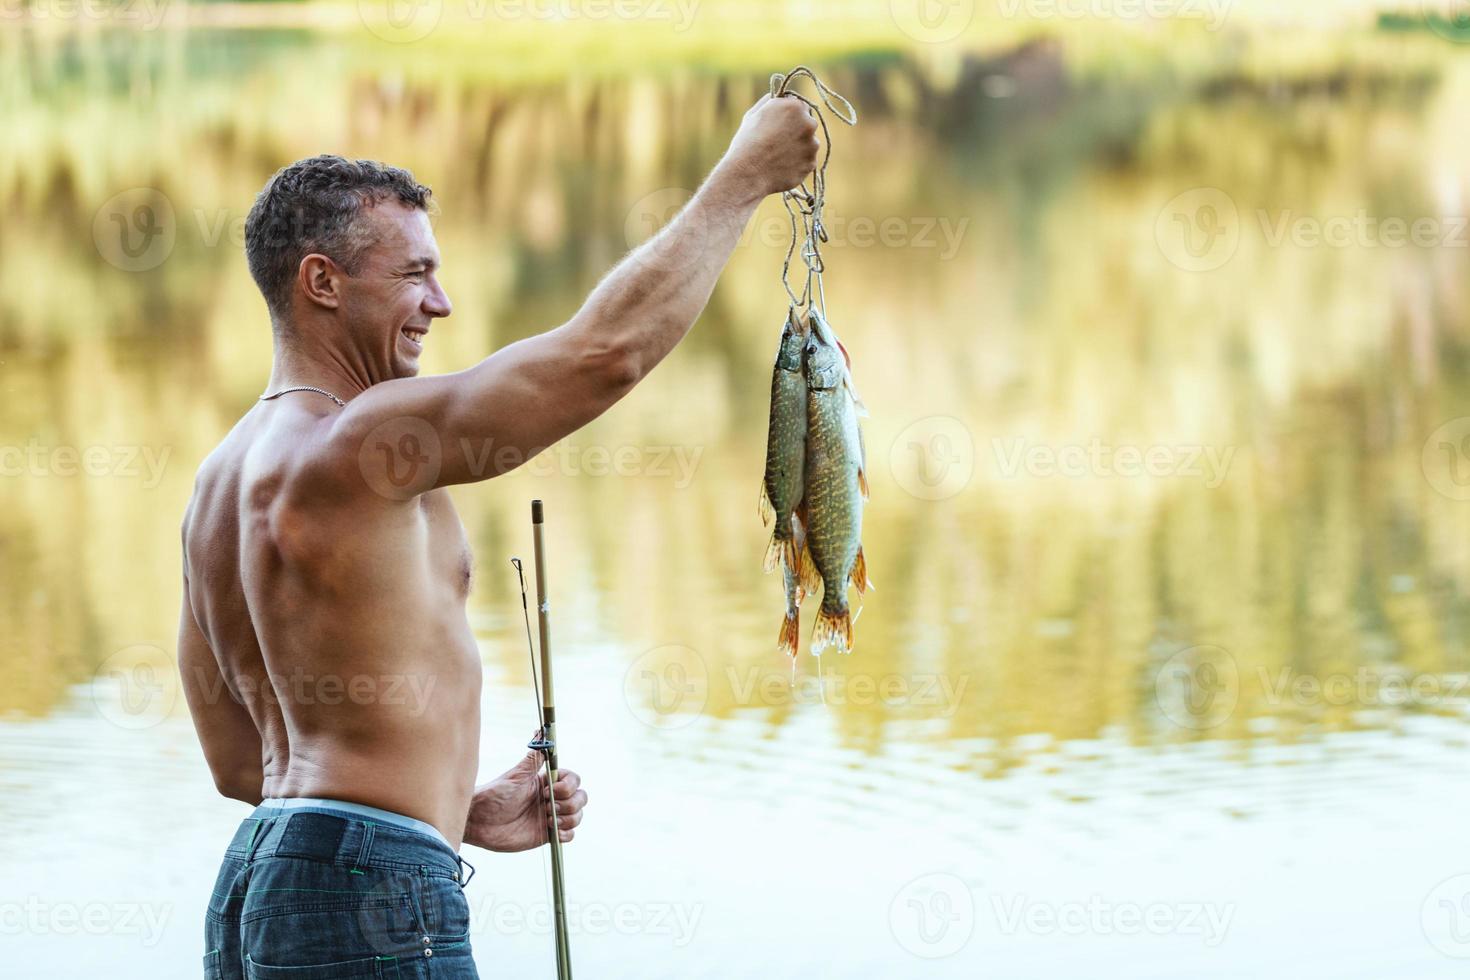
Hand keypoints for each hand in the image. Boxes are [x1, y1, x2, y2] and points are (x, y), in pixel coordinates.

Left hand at [462, 737, 587, 852]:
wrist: (480, 821)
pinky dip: (565, 833)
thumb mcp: (516, 774)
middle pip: (581, 798)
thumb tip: (540, 731)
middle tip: (545, 807)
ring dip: (566, 818)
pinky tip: (550, 830)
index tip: (549, 791)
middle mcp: (553, 799)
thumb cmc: (494, 795)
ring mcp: (551, 817)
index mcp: (547, 782)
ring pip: (577, 816)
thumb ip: (533, 757)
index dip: (568, 786)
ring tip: (543, 819)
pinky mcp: (547, 835)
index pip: (574, 780)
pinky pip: (570, 836)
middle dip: (569, 803)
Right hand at [716, 94, 820, 199]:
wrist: (748, 174)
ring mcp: (812, 145)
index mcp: (794, 106)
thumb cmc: (746, 142)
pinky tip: (781, 167)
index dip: (789, 115)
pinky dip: (797, 164)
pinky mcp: (811, 164)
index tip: (780, 124)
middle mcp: (808, 123)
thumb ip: (769, 102)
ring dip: (798, 148)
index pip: (800, 106)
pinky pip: (806, 161)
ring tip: (777, 157)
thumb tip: (776, 95)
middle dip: (797, 130)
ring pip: (809, 144)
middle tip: (779, 142)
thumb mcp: (753, 115)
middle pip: (807, 124)